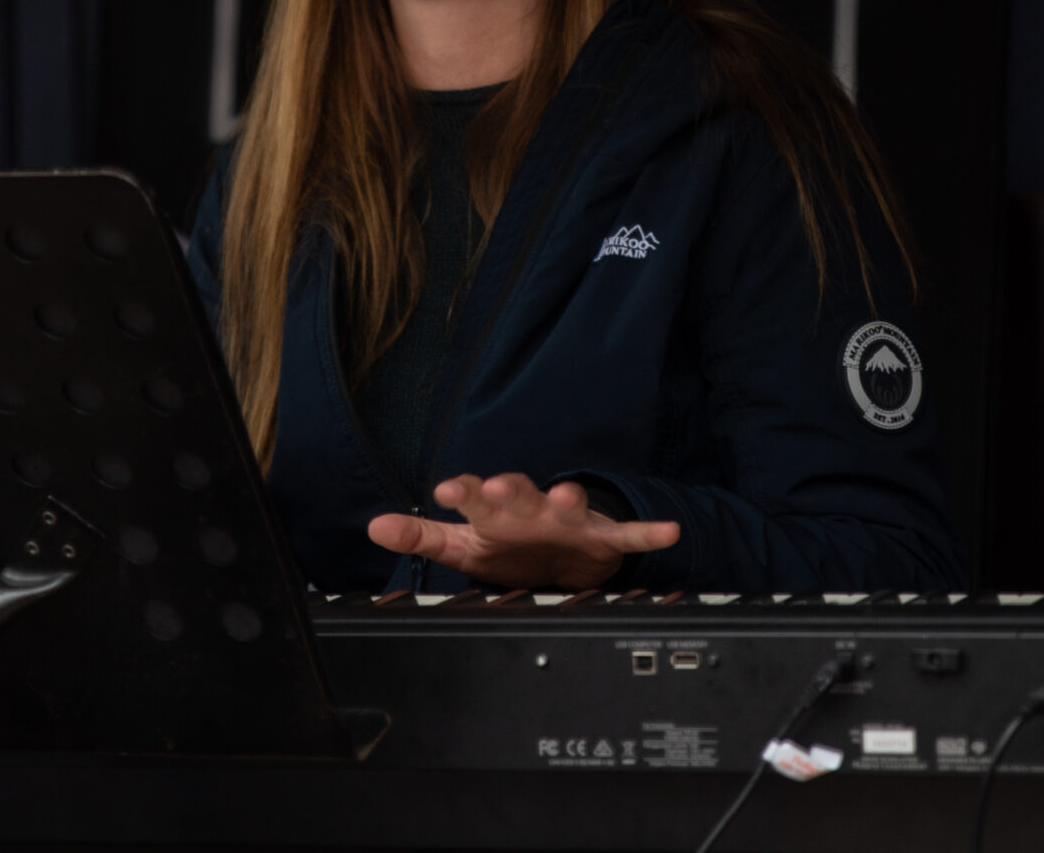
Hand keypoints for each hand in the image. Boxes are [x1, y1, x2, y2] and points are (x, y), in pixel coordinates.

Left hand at [367, 473, 680, 589]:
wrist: (562, 557)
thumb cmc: (508, 543)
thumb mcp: (461, 543)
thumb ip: (420, 536)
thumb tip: (374, 525)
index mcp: (495, 511)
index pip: (473, 495)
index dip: (460, 492)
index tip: (443, 490)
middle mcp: (531, 508)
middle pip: (519, 493)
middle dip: (509, 489)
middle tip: (498, 486)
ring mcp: (569, 520)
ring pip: (569, 507)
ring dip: (569, 501)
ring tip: (569, 496)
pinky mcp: (602, 537)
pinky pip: (627, 534)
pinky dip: (647, 533)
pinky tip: (668, 532)